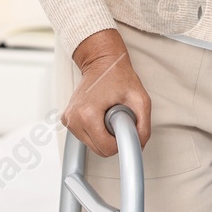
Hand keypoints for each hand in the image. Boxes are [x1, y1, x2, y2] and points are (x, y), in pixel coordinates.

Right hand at [63, 29, 152, 157]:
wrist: (102, 62)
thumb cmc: (118, 75)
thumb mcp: (140, 99)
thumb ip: (143, 126)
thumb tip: (139, 144)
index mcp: (87, 114)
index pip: (106, 149)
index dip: (121, 141)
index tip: (125, 127)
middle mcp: (74, 118)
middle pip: (99, 150)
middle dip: (112, 138)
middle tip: (118, 117)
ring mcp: (68, 120)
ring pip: (92, 145)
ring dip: (104, 135)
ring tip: (109, 114)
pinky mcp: (67, 120)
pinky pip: (86, 137)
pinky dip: (96, 131)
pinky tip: (100, 115)